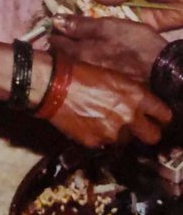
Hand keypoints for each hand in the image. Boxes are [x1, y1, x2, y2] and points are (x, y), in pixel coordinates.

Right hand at [48, 61, 171, 147]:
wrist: (50, 84)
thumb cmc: (78, 72)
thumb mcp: (109, 75)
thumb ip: (127, 93)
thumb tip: (135, 105)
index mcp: (135, 95)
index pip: (163, 115)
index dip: (159, 116)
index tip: (154, 117)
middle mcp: (128, 117)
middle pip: (152, 136)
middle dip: (145, 132)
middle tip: (133, 125)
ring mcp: (112, 132)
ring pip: (124, 140)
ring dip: (117, 132)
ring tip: (99, 118)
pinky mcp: (94, 142)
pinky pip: (102, 142)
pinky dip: (96, 135)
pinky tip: (85, 122)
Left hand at [50, 15, 166, 81]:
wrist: (161, 68)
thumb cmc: (134, 44)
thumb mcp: (108, 28)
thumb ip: (81, 25)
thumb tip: (55, 20)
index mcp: (81, 53)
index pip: (57, 42)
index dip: (51, 31)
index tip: (46, 23)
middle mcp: (83, 66)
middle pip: (63, 53)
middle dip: (56, 42)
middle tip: (52, 32)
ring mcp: (93, 73)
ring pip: (73, 60)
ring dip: (67, 50)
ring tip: (65, 40)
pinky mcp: (104, 76)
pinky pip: (85, 65)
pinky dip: (80, 57)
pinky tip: (84, 53)